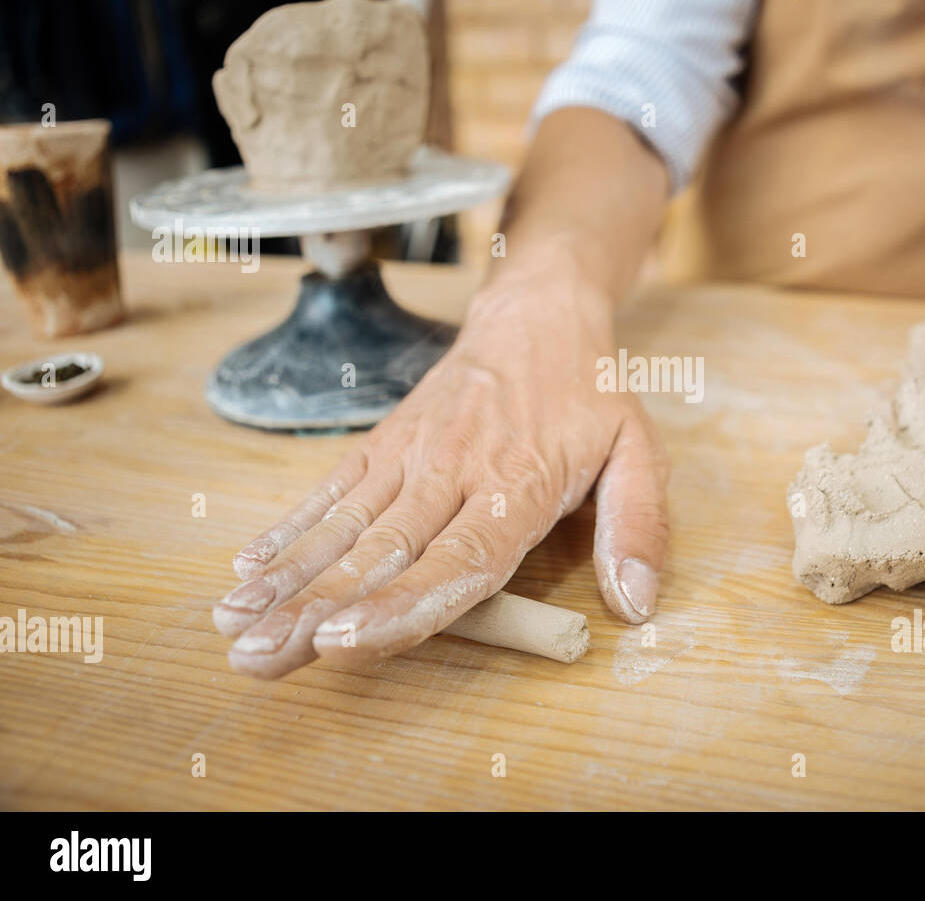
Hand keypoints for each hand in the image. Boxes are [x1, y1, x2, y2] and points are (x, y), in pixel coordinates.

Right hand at [211, 267, 669, 678]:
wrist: (538, 316)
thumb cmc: (590, 397)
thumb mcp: (640, 455)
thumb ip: (639, 528)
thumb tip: (636, 607)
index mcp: (519, 485)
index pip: (457, 560)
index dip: (400, 606)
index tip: (341, 640)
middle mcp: (454, 472)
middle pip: (381, 553)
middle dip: (314, 609)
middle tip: (257, 656)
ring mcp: (410, 455)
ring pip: (343, 525)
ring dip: (286, 578)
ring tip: (234, 624)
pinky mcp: (384, 443)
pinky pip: (331, 490)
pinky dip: (288, 529)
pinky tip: (248, 568)